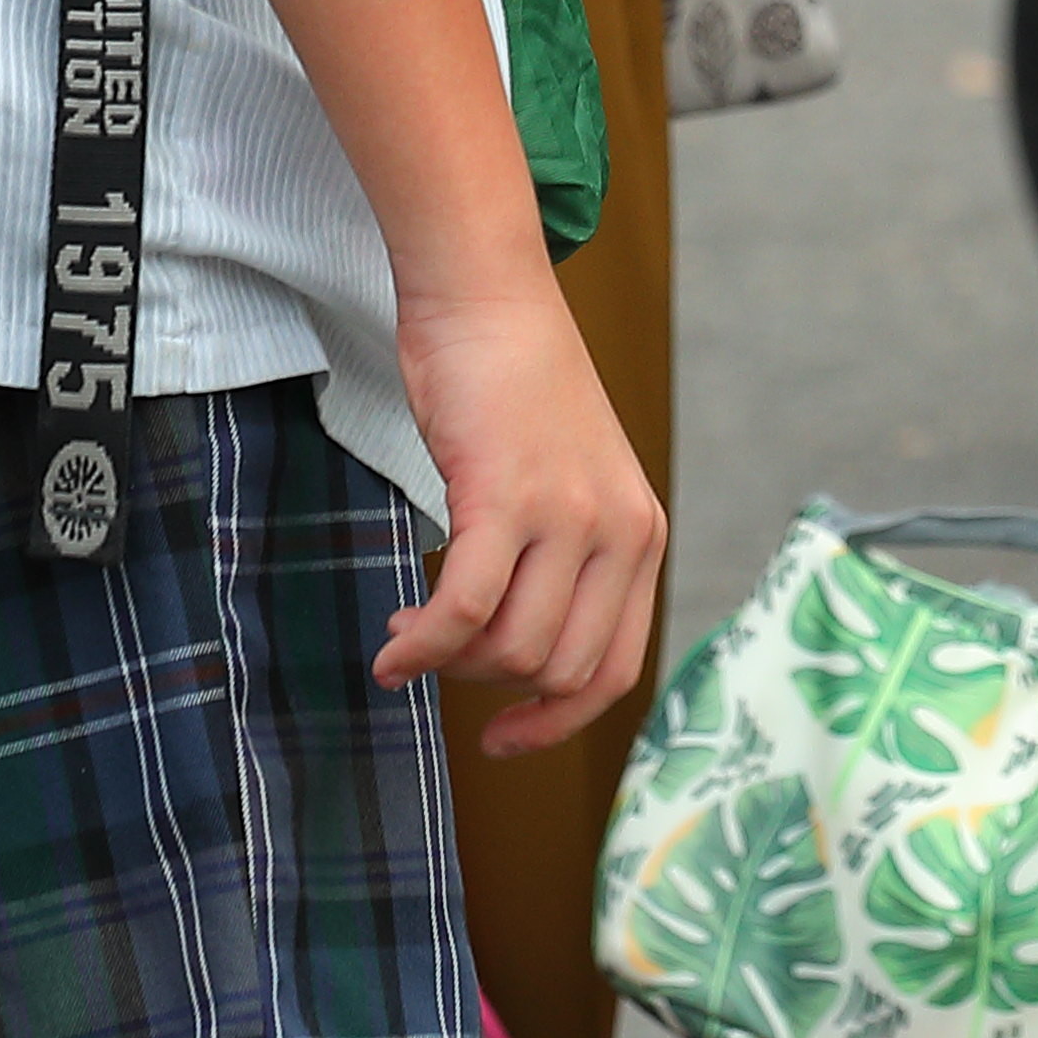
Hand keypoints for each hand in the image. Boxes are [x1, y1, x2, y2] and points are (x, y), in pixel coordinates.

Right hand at [383, 276, 666, 751]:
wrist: (486, 298)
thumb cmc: (513, 389)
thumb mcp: (572, 480)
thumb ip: (569, 559)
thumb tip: (521, 657)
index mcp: (643, 533)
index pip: (616, 669)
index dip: (559, 722)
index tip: (505, 738)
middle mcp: (619, 530)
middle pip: (556, 669)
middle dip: (489, 683)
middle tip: (440, 656)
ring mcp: (567, 515)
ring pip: (509, 649)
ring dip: (450, 662)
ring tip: (411, 635)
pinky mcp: (505, 498)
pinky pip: (463, 610)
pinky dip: (422, 646)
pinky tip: (394, 647)